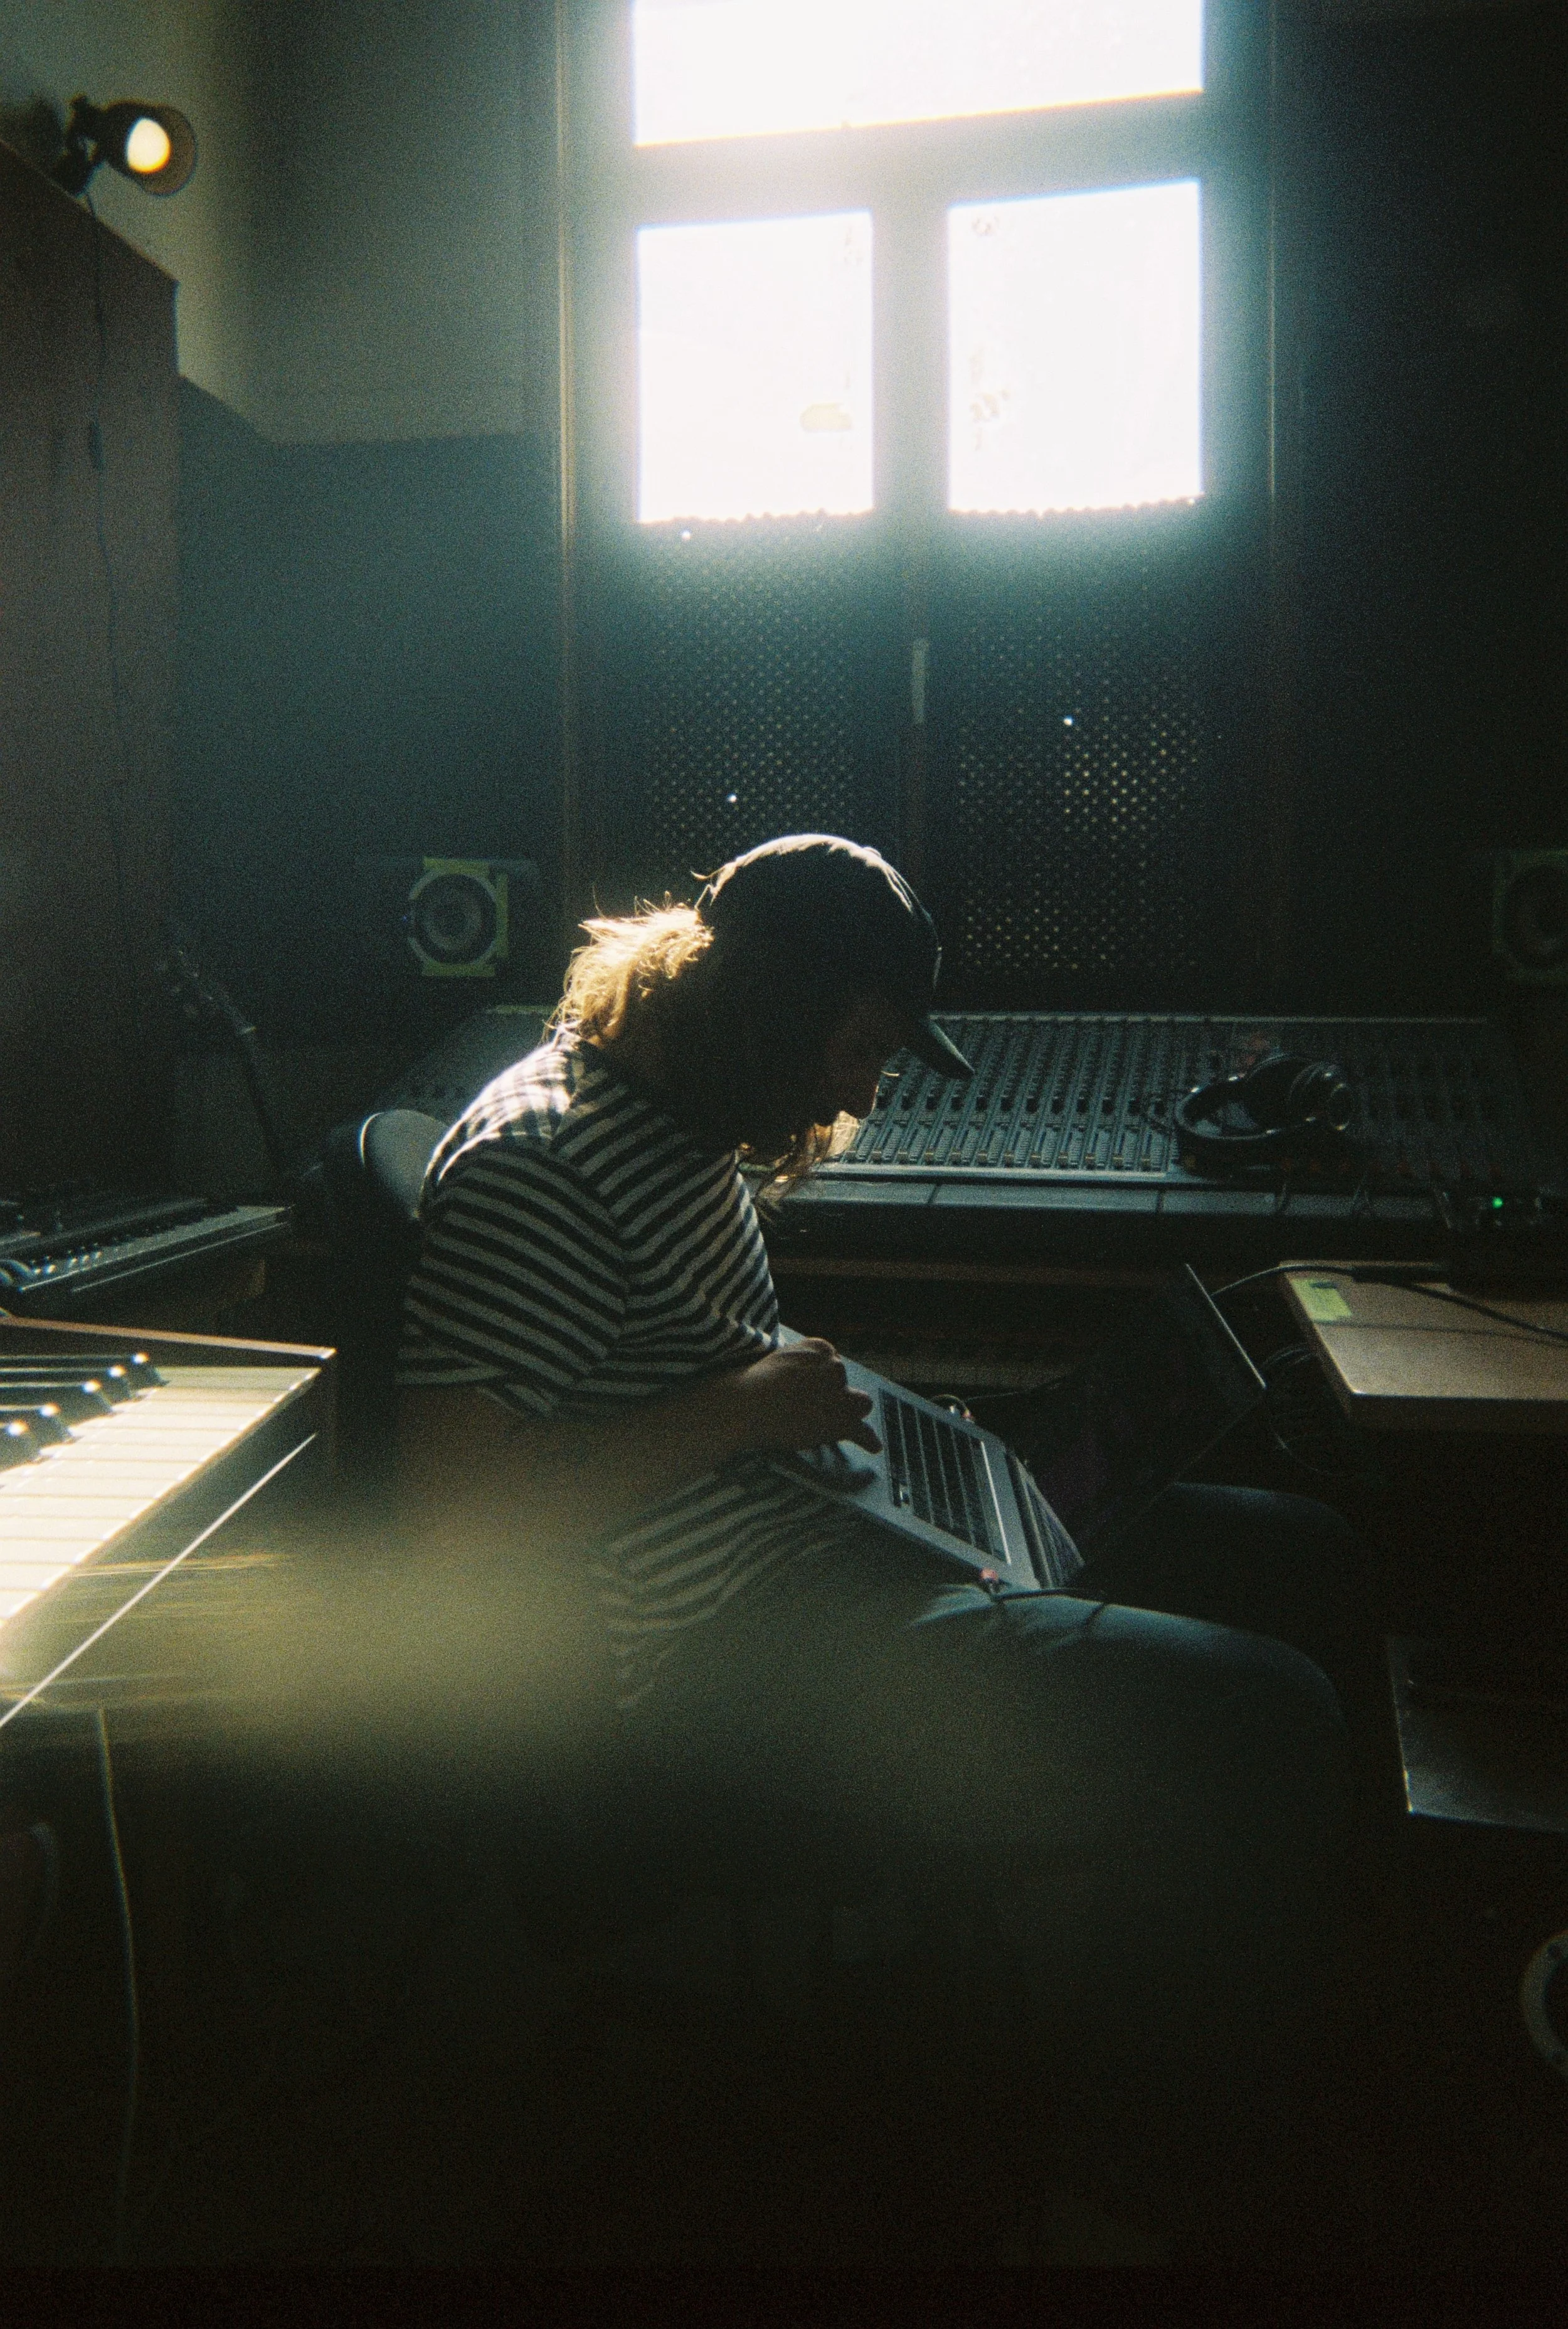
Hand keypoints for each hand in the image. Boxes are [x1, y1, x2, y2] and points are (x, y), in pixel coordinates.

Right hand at [724, 1338, 880, 1454]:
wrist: (746, 1407)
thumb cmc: (757, 1382)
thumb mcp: (784, 1356)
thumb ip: (807, 1361)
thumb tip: (830, 1366)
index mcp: (821, 1348)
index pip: (832, 1363)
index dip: (819, 1379)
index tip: (801, 1388)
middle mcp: (836, 1368)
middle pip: (845, 1383)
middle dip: (834, 1393)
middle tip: (806, 1406)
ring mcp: (840, 1396)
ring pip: (860, 1403)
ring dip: (848, 1412)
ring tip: (825, 1421)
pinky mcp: (839, 1422)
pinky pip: (860, 1431)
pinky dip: (867, 1439)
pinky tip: (875, 1446)